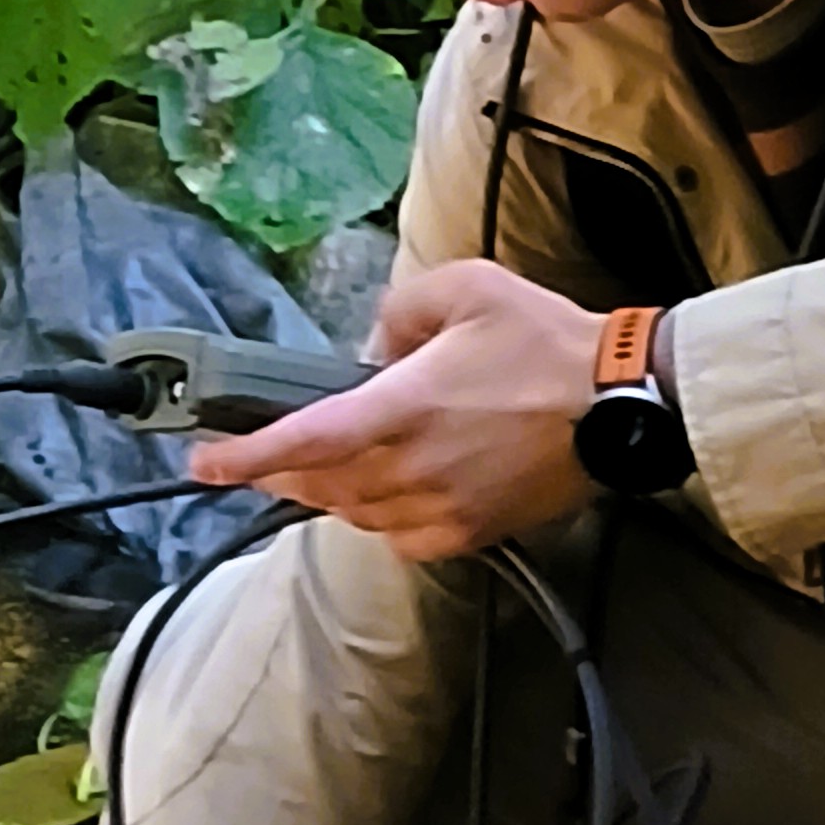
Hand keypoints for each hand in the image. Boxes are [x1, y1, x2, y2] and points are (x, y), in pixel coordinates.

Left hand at [189, 258, 609, 561]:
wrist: (622, 403)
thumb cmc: (545, 341)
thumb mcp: (466, 288)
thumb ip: (399, 311)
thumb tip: (370, 348)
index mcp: (402, 408)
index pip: (304, 442)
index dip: (245, 457)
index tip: (203, 464)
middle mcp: (412, 468)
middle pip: (318, 485)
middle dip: (277, 473)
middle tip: (254, 459)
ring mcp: (440, 507)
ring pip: (354, 513)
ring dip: (326, 493)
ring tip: (316, 469)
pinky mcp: (470, 532)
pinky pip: (399, 536)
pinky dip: (376, 517)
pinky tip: (382, 492)